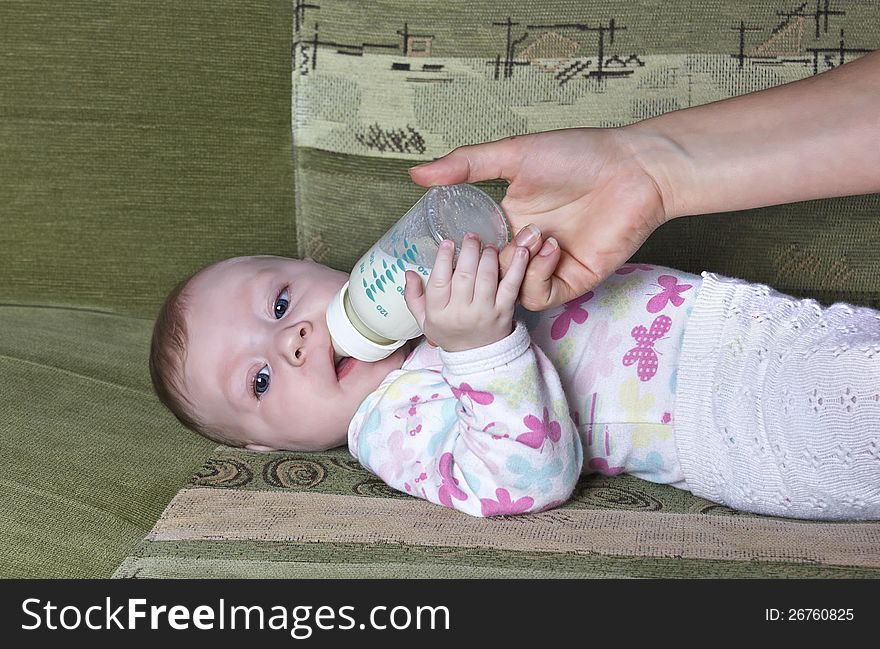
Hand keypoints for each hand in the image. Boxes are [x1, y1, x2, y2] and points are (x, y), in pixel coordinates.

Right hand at [403, 233, 529, 352]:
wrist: (477, 358)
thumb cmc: (449, 333)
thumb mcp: (424, 320)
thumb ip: (413, 296)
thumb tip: (408, 272)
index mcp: (439, 314)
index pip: (439, 282)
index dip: (443, 259)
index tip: (448, 242)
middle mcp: (461, 313)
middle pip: (464, 276)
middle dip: (469, 251)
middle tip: (472, 237)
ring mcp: (484, 313)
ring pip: (486, 277)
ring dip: (488, 256)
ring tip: (488, 245)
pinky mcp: (504, 312)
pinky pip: (511, 286)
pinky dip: (517, 267)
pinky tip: (521, 252)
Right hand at [409, 128, 669, 309]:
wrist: (632, 167)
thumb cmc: (578, 155)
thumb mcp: (513, 155)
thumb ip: (465, 165)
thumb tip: (417, 175)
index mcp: (507, 220)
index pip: (472, 249)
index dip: (459, 251)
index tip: (448, 243)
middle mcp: (525, 246)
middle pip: (487, 275)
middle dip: (484, 264)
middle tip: (491, 242)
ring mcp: (547, 266)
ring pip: (510, 290)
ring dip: (514, 268)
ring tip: (531, 236)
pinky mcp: (572, 280)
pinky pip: (539, 296)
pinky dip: (536, 277)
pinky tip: (548, 247)